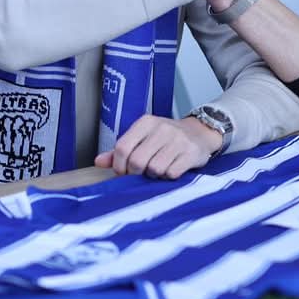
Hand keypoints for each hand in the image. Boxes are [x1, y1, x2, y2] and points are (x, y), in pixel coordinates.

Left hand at [94, 115, 221, 178]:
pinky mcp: (191, 152)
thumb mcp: (143, 138)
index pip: (122, 147)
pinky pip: (171, 173)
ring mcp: (178, 140)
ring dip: (155, 175)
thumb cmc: (166, 138)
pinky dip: (169, 176)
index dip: (119, 165)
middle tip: (142, 172)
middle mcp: (162, 128)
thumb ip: (121, 150)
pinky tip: (172, 168)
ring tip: (159, 168)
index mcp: (146, 122)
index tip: (124, 171)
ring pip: (154, 169)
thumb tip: (99, 161)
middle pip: (137, 161)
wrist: (199, 133)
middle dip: (137, 173)